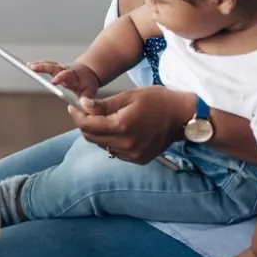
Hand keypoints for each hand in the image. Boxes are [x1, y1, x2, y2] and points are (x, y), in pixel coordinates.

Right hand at [29, 60, 100, 100]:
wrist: (89, 71)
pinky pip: (46, 65)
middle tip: (33, 67)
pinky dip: (38, 65)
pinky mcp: (56, 69)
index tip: (53, 81)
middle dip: (43, 67)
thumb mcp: (90, 90)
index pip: (66, 75)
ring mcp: (60, 69)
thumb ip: (87, 98)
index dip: (59, 78)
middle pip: (54, 67)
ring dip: (39, 65)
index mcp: (73, 76)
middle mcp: (65, 70)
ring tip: (28, 66)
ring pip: (49, 65)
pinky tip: (28, 66)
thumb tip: (85, 105)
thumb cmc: (88, 82)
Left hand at [68, 86, 190, 163]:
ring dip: (98, 133)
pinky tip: (118, 130)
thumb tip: (82, 105)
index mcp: (122, 126)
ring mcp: (133, 154)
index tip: (73, 107)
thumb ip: (104, 104)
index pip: (88, 125)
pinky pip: (115, 151)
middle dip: (85, 124)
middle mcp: (126, 144)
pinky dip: (111, 141)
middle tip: (85, 112)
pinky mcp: (139, 159)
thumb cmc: (158, 101)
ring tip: (104, 119)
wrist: (183, 116)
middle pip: (92, 137)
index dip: (77, 116)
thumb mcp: (129, 96)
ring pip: (103, 145)